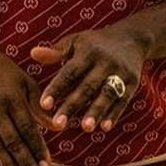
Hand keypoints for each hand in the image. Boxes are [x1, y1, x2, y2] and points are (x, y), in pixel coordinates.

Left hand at [30, 26, 147, 133]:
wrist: (132, 38)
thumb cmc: (95, 43)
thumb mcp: (76, 41)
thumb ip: (56, 51)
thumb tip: (33, 54)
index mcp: (88, 51)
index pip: (69, 72)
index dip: (56, 88)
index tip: (43, 105)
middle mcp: (105, 61)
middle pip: (87, 86)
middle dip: (72, 105)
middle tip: (58, 124)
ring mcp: (120, 72)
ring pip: (106, 94)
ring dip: (96, 111)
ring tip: (84, 127)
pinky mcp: (133, 82)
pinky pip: (123, 100)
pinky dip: (114, 114)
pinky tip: (104, 127)